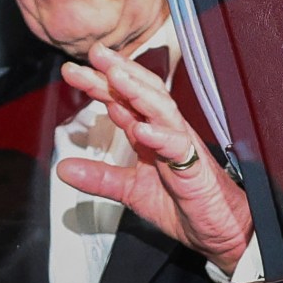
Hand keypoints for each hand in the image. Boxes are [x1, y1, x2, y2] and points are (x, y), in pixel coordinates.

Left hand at [57, 43, 252, 274]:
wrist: (219, 230)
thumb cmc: (183, 204)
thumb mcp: (129, 190)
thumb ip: (99, 177)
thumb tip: (62, 169)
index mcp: (149, 133)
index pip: (122, 99)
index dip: (98, 82)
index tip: (72, 69)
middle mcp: (165, 131)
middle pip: (141, 92)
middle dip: (117, 70)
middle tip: (94, 53)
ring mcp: (181, 145)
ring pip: (161, 109)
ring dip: (137, 90)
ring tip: (115, 75)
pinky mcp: (195, 166)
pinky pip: (178, 146)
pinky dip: (159, 135)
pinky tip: (141, 129)